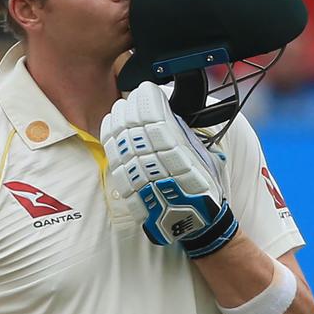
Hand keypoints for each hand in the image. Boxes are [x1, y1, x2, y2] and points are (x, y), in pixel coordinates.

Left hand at [101, 81, 238, 257]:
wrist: (198, 224)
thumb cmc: (203, 187)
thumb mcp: (203, 156)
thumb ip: (183, 134)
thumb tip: (163, 109)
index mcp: (182, 158)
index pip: (158, 122)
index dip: (148, 102)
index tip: (146, 89)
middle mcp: (160, 169)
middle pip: (136, 131)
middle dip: (131, 108)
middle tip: (131, 97)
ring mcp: (144, 181)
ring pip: (124, 144)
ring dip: (119, 122)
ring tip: (120, 109)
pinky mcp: (132, 192)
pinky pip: (116, 162)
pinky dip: (111, 142)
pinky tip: (110, 128)